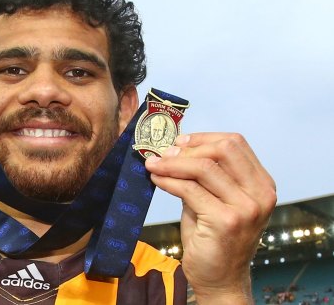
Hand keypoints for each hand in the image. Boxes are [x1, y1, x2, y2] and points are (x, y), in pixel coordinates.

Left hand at [145, 133, 275, 302]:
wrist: (220, 279)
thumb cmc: (215, 239)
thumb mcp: (214, 200)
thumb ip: (203, 176)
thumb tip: (174, 150)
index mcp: (262, 184)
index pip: (235, 143)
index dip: (203, 138)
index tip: (179, 142)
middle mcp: (260, 194)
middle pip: (224, 149)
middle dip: (188, 148)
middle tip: (164, 154)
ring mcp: (246, 208)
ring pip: (204, 167)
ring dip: (172, 163)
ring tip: (153, 165)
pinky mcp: (226, 221)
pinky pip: (190, 189)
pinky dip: (168, 180)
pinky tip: (157, 180)